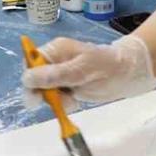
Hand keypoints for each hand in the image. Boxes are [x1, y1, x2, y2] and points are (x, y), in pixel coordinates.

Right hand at [21, 35, 155, 106]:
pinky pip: (58, 100)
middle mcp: (55, 63)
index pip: (31, 63)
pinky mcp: (68, 88)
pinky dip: (65, 104)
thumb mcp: (81, 69)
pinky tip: (77, 101)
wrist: (129, 74)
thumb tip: (27, 78)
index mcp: (56, 51)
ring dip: (56, 100)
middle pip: (35, 81)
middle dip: (44, 93)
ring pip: (45, 93)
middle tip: (59, 99)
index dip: (30, 79)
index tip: (38, 93)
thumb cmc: (107, 66)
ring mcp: (61, 77)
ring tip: (73, 99)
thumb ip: (55, 74)